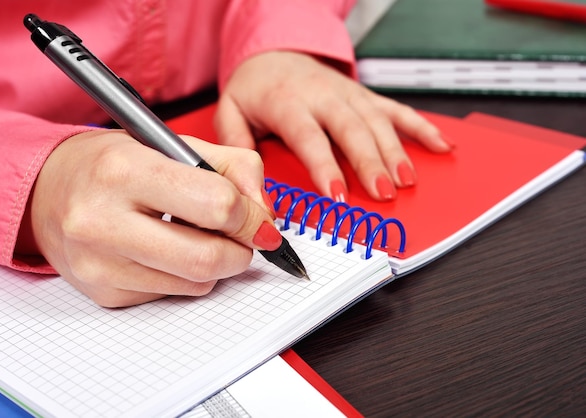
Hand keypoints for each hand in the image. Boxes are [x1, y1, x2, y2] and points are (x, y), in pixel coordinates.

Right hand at [18, 130, 277, 306]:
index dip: (251, 216)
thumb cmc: (111, 164)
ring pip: (195, 284)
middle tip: (243, 238)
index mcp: (124, 171)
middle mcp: (102, 221)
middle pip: (207, 258)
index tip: (259, 220)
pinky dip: (185, 276)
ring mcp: (99, 264)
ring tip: (198, 235)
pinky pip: (172, 295)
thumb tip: (265, 214)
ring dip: (215, 264)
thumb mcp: (172, 143)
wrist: (47, 191)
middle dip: (241, 251)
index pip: (216, 205)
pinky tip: (167, 250)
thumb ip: (232, 167)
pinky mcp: (103, 293)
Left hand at [215, 51, 452, 201]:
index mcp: (288, 103)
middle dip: (370, 162)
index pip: (309, 137)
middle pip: (351, 129)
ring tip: (407, 180)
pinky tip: (440, 145)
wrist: (273, 51)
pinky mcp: (364, 95)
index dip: (325, 167)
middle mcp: (323, 96)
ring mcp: (349, 94)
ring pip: (377, 121)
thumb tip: (250, 188)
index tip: (338, 195)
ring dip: (396, 150)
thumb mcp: (229, 112)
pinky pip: (396, 108)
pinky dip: (421, 127)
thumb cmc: (254, 88)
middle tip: (383, 192)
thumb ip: (236, 145)